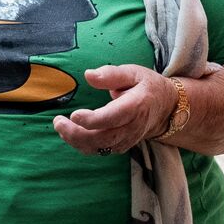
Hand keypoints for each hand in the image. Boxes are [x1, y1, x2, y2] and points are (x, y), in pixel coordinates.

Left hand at [55, 65, 173, 154]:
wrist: (165, 108)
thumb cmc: (147, 86)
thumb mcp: (133, 72)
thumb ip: (111, 74)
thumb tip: (88, 75)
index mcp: (136, 106)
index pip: (112, 118)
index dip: (92, 120)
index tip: (74, 114)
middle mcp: (132, 127)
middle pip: (102, 138)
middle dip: (77, 134)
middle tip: (58, 122)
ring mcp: (127, 139)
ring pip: (99, 148)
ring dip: (76, 141)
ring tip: (60, 126)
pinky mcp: (121, 146)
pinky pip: (100, 151)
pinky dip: (83, 145)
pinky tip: (70, 133)